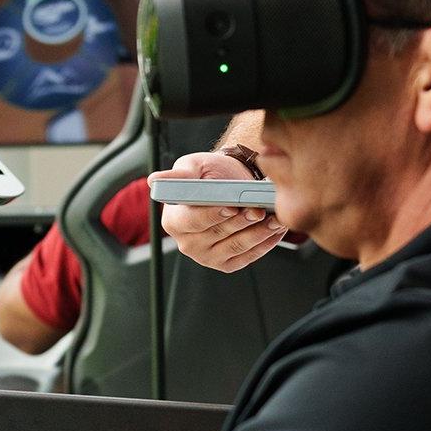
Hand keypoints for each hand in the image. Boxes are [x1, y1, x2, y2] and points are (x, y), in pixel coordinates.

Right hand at [152, 152, 282, 272]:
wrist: (230, 184)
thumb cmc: (209, 174)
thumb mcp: (193, 166)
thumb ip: (178, 175)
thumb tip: (154, 180)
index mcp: (174, 220)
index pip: (191, 221)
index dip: (212, 215)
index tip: (231, 206)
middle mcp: (187, 242)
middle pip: (217, 234)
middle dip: (241, 222)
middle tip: (260, 209)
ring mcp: (206, 256)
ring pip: (236, 246)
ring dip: (258, 233)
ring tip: (275, 219)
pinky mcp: (226, 263)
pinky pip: (247, 256)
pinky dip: (264, 243)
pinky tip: (275, 230)